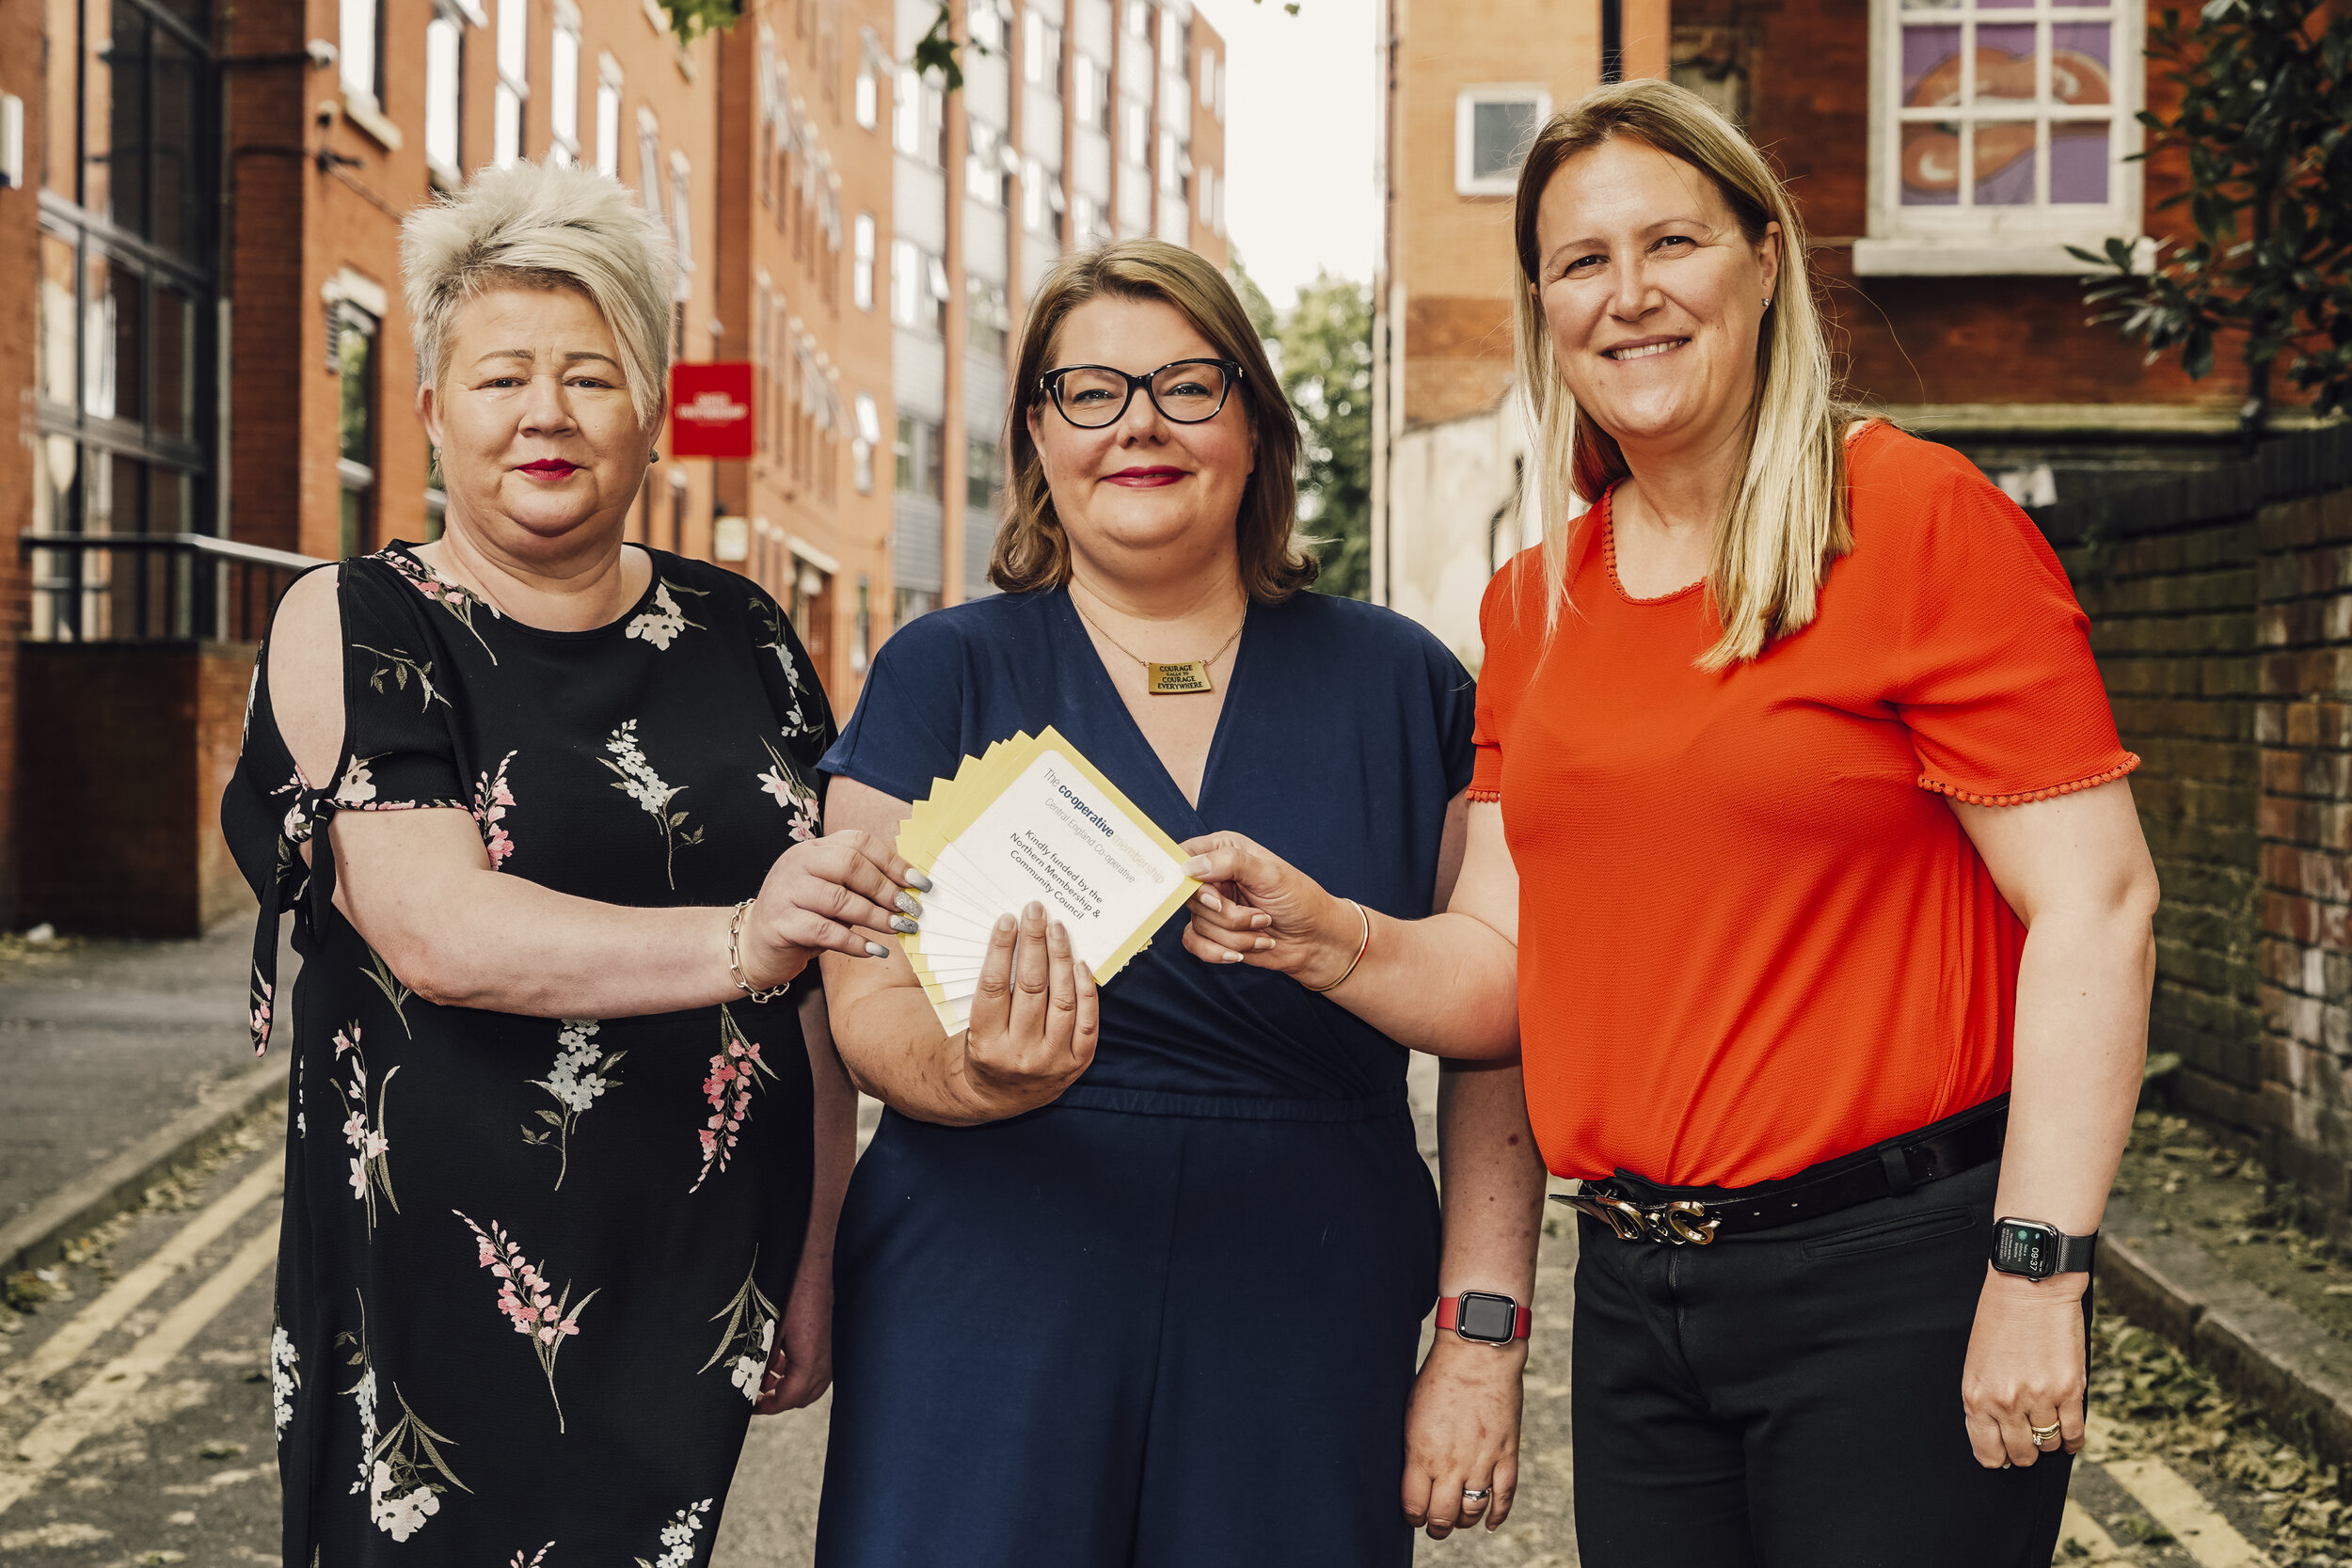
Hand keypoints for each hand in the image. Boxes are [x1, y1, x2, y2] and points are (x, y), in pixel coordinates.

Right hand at [739, 830, 925, 988]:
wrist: (754, 945)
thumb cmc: (804, 918)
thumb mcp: (832, 893)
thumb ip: (860, 885)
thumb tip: (908, 892)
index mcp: (814, 849)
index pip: (858, 842)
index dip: (893, 862)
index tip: (920, 884)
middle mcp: (797, 863)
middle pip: (849, 864)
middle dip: (885, 888)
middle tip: (909, 909)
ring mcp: (785, 891)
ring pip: (838, 898)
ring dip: (875, 916)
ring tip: (898, 929)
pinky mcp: (779, 923)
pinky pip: (824, 931)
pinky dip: (854, 941)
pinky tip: (873, 950)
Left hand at [753, 1258, 831, 1413]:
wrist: (813, 1266)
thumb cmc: (792, 1293)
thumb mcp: (770, 1330)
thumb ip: (763, 1362)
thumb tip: (752, 1384)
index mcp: (810, 1362)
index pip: (789, 1399)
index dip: (767, 1406)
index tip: (748, 1406)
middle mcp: (824, 1361)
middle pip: (802, 1398)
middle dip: (778, 1401)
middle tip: (755, 1396)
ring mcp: (828, 1352)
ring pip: (811, 1386)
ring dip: (788, 1388)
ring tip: (764, 1380)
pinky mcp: (827, 1342)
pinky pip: (815, 1370)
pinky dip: (796, 1374)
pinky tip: (779, 1362)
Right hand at [958, 902, 1099, 1118]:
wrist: (999, 1096)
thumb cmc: (983, 1049)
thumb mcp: (969, 1026)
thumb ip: (979, 988)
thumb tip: (998, 936)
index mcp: (985, 1043)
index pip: (994, 987)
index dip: (1001, 949)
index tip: (1008, 920)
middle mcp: (1020, 1054)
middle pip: (1031, 988)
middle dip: (1034, 943)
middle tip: (1035, 911)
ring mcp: (1052, 1061)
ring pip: (1062, 1000)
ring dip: (1061, 958)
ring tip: (1057, 928)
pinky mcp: (1077, 1063)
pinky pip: (1087, 1021)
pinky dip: (1085, 989)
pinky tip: (1079, 963)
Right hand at [1177, 831, 1358, 989]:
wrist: (1315, 941)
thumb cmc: (1300, 900)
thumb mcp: (1270, 874)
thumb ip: (1231, 862)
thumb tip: (1189, 867)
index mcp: (1225, 850)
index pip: (1186, 855)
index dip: (1190, 878)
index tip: (1215, 898)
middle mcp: (1214, 876)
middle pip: (1191, 896)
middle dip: (1227, 915)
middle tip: (1260, 916)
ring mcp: (1212, 906)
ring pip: (1197, 923)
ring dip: (1234, 935)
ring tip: (1262, 930)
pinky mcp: (1211, 933)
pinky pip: (1194, 943)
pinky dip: (1218, 952)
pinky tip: (1241, 953)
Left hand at [1402, 1334, 1524, 1537]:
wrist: (1477, 1355)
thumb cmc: (1438, 1377)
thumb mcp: (1411, 1414)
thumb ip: (1413, 1449)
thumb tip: (1412, 1475)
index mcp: (1421, 1453)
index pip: (1414, 1505)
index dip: (1413, 1516)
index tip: (1414, 1516)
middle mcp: (1451, 1464)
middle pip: (1443, 1515)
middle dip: (1437, 1527)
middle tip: (1435, 1527)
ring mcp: (1481, 1461)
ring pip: (1473, 1511)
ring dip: (1464, 1521)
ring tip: (1458, 1520)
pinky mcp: (1506, 1453)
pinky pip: (1505, 1495)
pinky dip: (1498, 1514)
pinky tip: (1490, 1523)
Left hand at [1961, 1267, 2087, 1467]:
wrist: (2029, 1286)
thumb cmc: (1999, 1318)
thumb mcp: (1977, 1361)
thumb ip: (1985, 1398)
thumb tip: (1998, 1431)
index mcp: (1976, 1395)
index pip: (1986, 1450)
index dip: (1997, 1458)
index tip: (2003, 1457)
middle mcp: (2005, 1402)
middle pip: (2021, 1452)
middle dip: (2024, 1452)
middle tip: (2028, 1441)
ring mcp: (2039, 1398)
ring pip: (2048, 1444)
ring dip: (2049, 1441)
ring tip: (2047, 1428)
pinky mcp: (2069, 1390)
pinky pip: (2074, 1432)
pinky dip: (2073, 1440)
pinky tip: (2070, 1438)